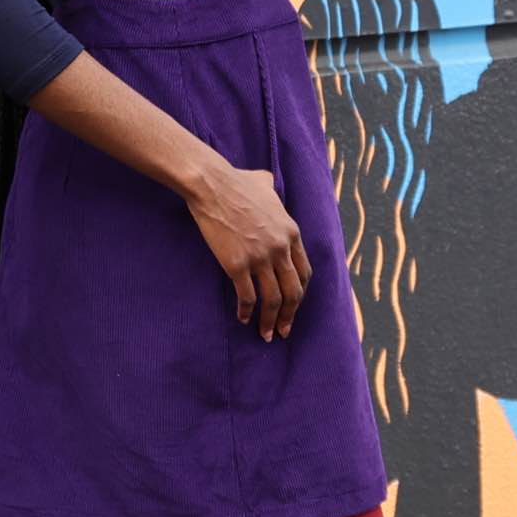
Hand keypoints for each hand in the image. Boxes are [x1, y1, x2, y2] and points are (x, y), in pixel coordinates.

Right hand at [185, 164, 311, 340]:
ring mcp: (260, 258)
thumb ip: (271, 188)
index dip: (300, 293)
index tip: (293, 305)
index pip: (304, 272)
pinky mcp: (237, 264)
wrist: (212, 186)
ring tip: (266, 334)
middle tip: (284, 330)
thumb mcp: (264, 183)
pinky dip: (247, 312)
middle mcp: (280, 248)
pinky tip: (243, 318)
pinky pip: (247, 296)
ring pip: (272, 299)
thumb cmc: (236, 182)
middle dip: (289, 315)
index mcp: (291, 233)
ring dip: (270, 321)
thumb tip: (268, 182)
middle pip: (293, 292)